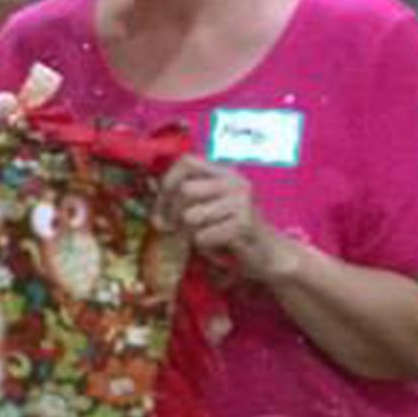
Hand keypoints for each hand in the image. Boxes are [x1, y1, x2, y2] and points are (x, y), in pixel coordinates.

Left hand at [156, 155, 301, 282]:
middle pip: (184, 190)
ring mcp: (242, 201)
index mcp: (224, 173)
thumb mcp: (205, 208)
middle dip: (172, 214)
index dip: (167, 182)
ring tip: (205, 237)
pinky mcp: (244, 224)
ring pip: (191, 216)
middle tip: (173, 229)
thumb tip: (149, 192)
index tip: (160, 207)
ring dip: (190, 233)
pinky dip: (204, 247)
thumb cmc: (230, 232)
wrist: (268, 255)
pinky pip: (203, 236)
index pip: (186, 162)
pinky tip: (219, 247)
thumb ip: (181, 198)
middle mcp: (235, 182)